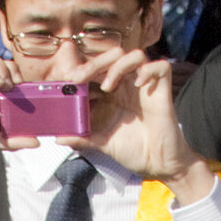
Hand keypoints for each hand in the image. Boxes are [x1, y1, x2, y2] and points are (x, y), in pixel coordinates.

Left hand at [81, 47, 197, 191]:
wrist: (157, 164)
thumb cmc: (133, 150)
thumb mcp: (101, 143)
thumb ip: (81, 138)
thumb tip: (57, 138)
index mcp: (113, 93)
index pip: (97, 70)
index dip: (82, 70)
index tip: (67, 81)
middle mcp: (128, 85)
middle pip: (113, 56)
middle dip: (94, 63)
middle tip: (79, 78)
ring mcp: (145, 86)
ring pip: (135, 55)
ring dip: (118, 66)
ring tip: (108, 87)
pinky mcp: (163, 90)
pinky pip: (161, 67)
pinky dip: (149, 70)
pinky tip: (139, 84)